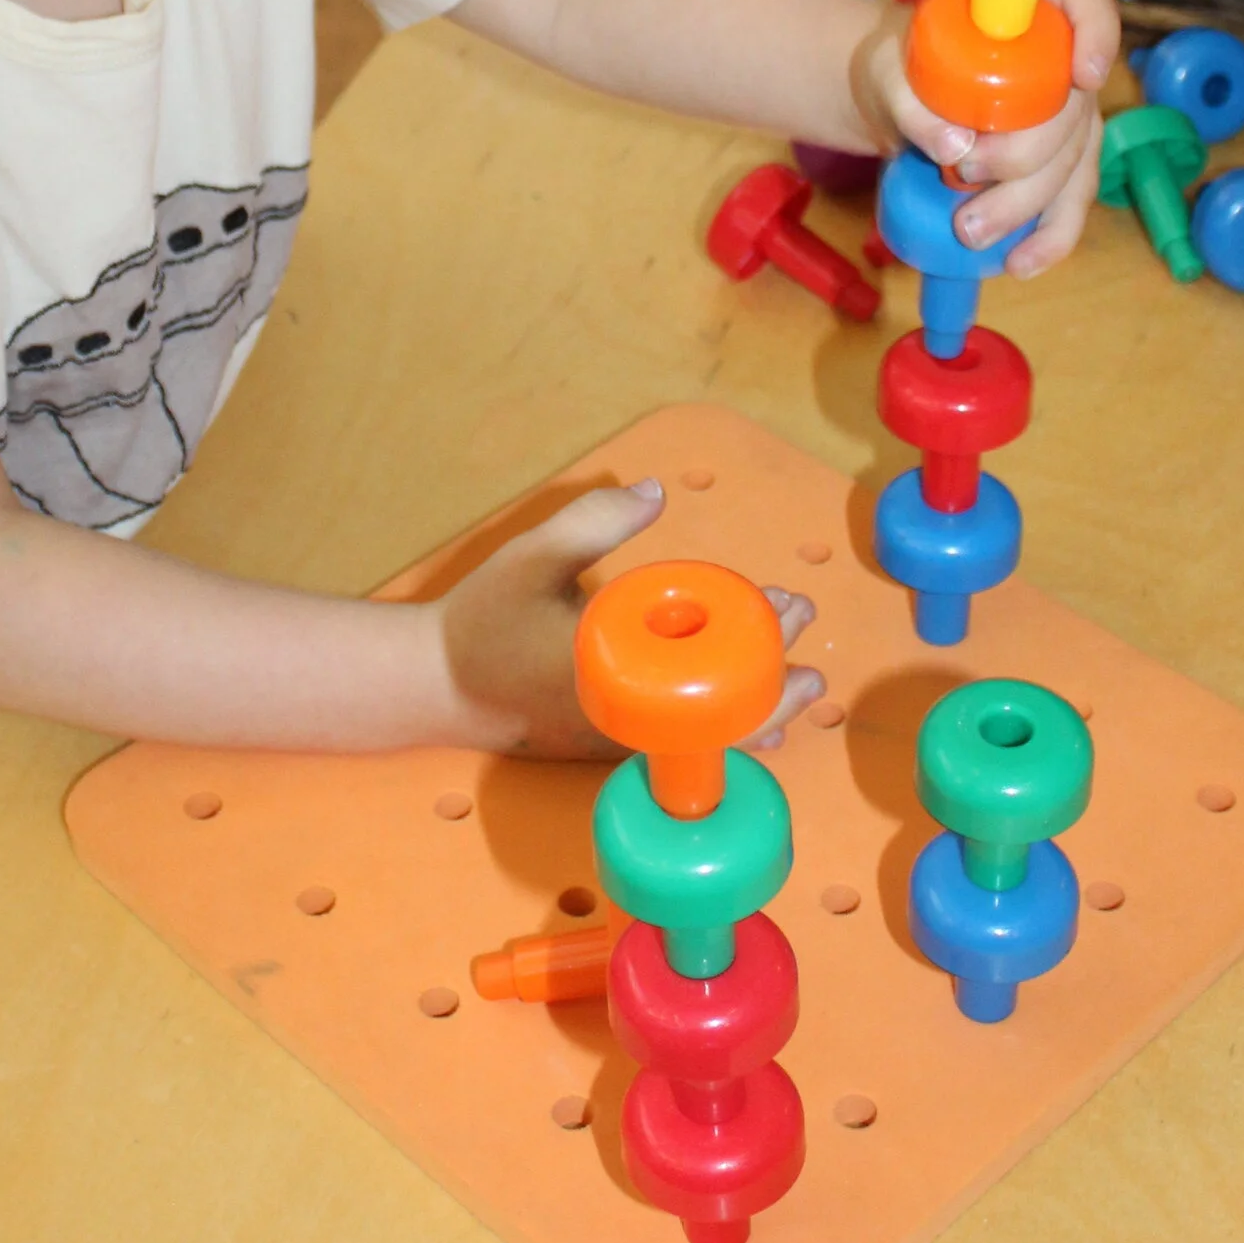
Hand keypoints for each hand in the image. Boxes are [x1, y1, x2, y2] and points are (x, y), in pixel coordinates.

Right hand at [436, 479, 822, 755]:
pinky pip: (682, 746)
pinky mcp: (611, 751)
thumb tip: (655, 492)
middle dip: (772, 678)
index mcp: (610, 670)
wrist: (438, 687)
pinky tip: (749, 713)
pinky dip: (721, 728)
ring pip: (705, 739)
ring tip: (799, 685)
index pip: (702, 661)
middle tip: (805, 638)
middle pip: (719, 713)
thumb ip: (593, 521)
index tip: (785, 604)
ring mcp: (618, 743)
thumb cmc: (483, 620)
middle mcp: (622, 718)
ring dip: (755, 708)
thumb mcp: (530, 557)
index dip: (754, 636)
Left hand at [847, 0, 1119, 280]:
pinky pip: (1072, 202)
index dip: (1098, 33)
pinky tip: (1021, 263)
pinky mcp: (1064, 162)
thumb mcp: (888, 72)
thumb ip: (911, 103)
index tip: (1083, 76)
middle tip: (963, 175)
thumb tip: (955, 151)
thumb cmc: (900, 66)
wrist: (900, 98)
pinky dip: (1050, 238)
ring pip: (1075, 163)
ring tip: (970, 232)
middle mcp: (1066, 57)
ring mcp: (1071, 113)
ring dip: (1029, 205)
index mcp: (1032, 5)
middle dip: (1026, 154)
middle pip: (1075, 106)